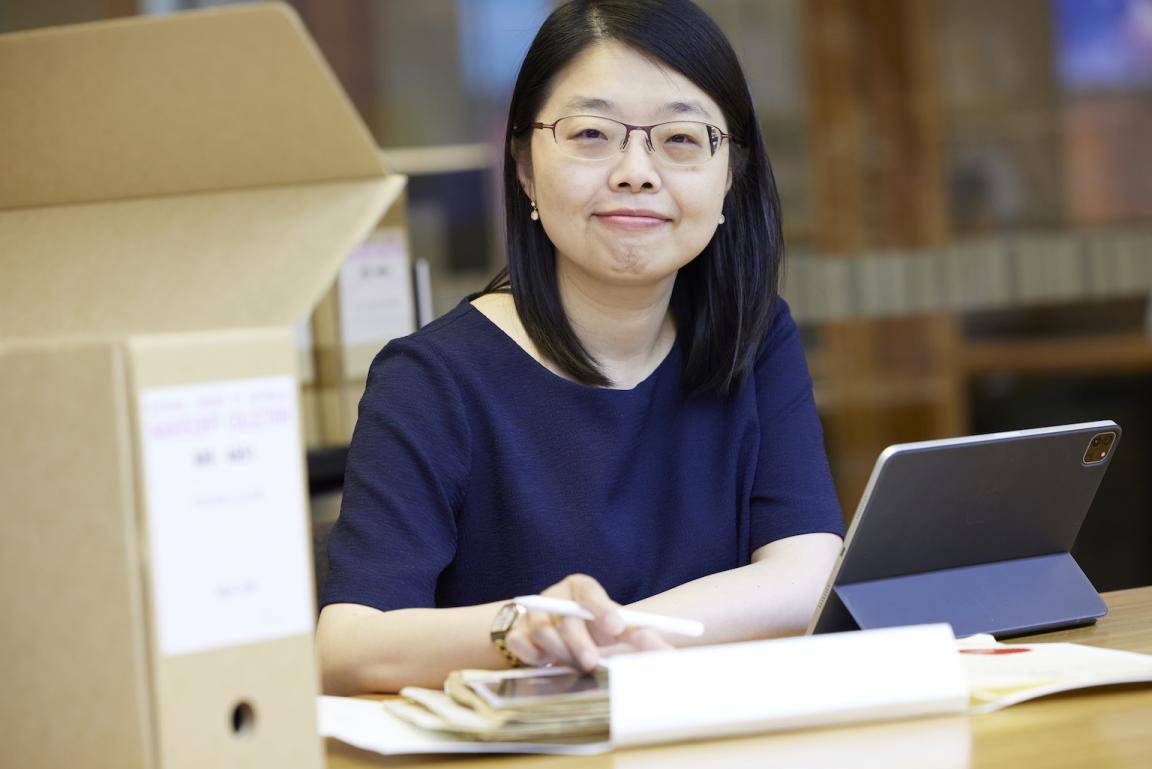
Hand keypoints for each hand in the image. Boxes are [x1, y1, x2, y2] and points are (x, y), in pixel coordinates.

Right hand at [503, 573, 671, 671]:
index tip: (616, 626)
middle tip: (592, 662)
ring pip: (544, 633)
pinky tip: (548, 662)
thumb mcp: (613, 625)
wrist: (550, 629)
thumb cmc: (589, 626)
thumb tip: (666, 654)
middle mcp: (555, 596)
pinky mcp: (517, 633)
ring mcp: (533, 614)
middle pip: (566, 618)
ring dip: (562, 653)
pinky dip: (535, 657)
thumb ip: (639, 635)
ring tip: (576, 663)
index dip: (602, 608)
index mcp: (580, 587)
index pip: (589, 592)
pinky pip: (522, 646)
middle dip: (580, 642)